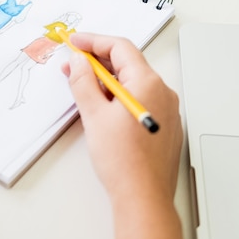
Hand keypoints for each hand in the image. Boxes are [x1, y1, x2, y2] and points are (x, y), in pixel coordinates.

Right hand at [62, 32, 181, 201]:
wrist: (143, 197)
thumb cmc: (123, 160)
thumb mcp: (94, 114)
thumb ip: (83, 82)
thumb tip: (78, 62)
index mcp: (148, 83)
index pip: (120, 48)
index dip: (94, 41)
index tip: (74, 42)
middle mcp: (162, 92)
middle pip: (127, 63)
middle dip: (96, 61)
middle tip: (72, 64)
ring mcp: (166, 109)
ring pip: (132, 82)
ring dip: (106, 79)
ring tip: (81, 85)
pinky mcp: (162, 124)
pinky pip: (139, 98)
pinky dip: (118, 95)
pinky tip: (100, 104)